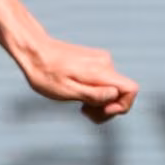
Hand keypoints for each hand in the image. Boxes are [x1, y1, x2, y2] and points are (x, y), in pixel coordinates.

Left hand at [16, 35, 138, 123]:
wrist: (33, 52)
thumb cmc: (45, 73)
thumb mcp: (66, 91)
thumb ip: (92, 94)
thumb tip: (114, 96)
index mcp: (100, 71)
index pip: (131, 89)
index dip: (122, 105)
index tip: (102, 110)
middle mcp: (105, 63)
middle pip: (121, 92)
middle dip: (108, 107)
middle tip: (85, 112)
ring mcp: (100, 61)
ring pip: (112, 87)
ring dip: (100, 101)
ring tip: (80, 105)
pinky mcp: (94, 61)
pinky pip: (103, 81)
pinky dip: (95, 92)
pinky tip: (78, 95)